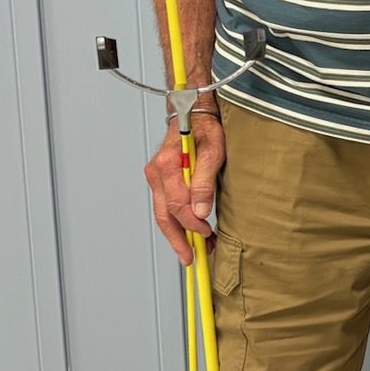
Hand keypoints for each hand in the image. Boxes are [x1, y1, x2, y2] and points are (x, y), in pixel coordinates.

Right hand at [144, 115, 224, 265]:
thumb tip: (200, 211)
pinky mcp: (160, 180)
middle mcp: (157, 172)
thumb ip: (205, 182)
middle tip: (190, 259)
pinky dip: (177, 221)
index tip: (206, 233)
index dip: (192, 224)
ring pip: (163, 214)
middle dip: (178, 240)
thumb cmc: (204, 126)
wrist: (192, 111)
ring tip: (195, 250)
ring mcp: (156, 177)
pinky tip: (191, 232)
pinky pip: (166, 206)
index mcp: (167, 165)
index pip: (177, 205)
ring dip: (179, 234)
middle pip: (164, 215)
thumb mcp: (213, 150)